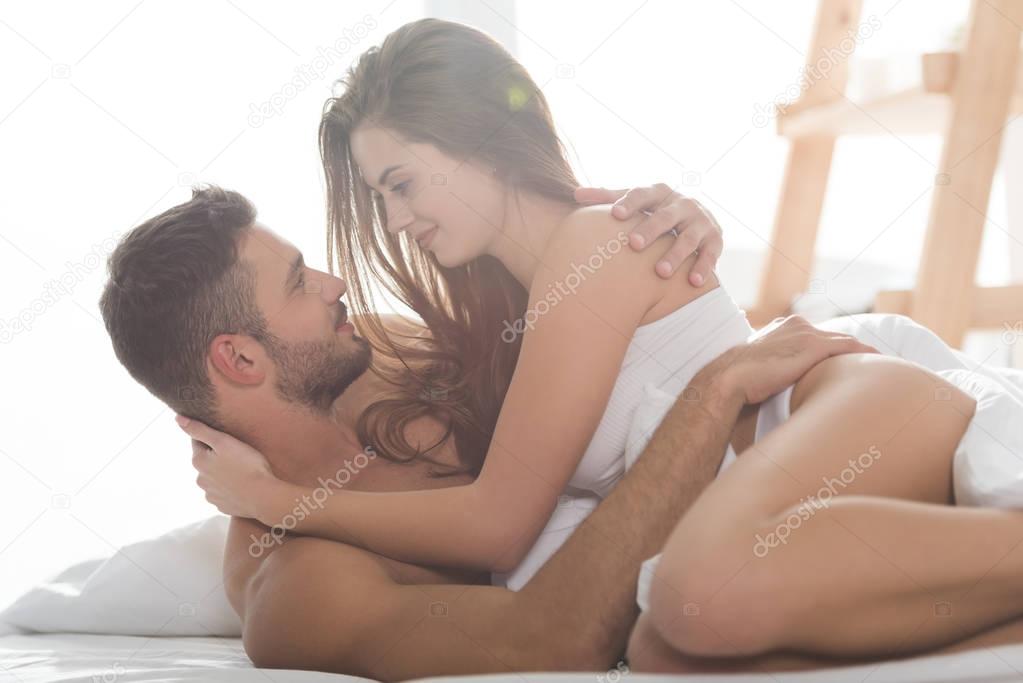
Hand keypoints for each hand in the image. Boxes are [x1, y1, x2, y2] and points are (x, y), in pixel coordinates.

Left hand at [176, 415, 283, 522]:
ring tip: (242, 470)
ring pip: (214, 478)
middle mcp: (200, 479)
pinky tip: (242, 485)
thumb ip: (200, 430)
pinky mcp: (222, 505)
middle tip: (238, 453)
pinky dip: (230, 488)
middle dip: (217, 456)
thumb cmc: (247, 465)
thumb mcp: (224, 441)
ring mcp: (211, 494)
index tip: (226, 437)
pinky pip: (223, 492)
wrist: (263, 496)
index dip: (212, 437)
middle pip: (206, 461)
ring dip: (223, 473)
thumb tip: (178, 419)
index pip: (198, 441)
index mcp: (199, 461)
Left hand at [574, 183, 722, 284]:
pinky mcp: (715, 240)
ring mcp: (701, 221)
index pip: (644, 194)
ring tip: (660, 272)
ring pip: (688, 238)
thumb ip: (608, 197)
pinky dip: (703, 267)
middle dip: (651, 229)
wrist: (697, 218)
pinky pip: (711, 254)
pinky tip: (693, 282)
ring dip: (675, 255)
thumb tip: (574, 194)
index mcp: (660, 192)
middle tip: (634, 244)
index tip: (615, 215)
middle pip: (666, 216)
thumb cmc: (655, 211)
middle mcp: (682, 204)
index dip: (630, 203)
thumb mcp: (636, 202)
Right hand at [716, 315, 879, 404]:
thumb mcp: (758, 369)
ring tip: (880, 367)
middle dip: (850, 351)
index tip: (845, 362)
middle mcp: (796, 325)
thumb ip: (773, 369)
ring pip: (844, 342)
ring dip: (862, 353)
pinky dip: (865, 353)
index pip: (816, 337)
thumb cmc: (739, 381)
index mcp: (782, 327)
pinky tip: (879, 362)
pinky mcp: (813, 347)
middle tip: (868, 367)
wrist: (729, 378)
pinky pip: (849, 347)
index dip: (832, 350)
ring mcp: (806, 334)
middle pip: (833, 337)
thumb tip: (774, 388)